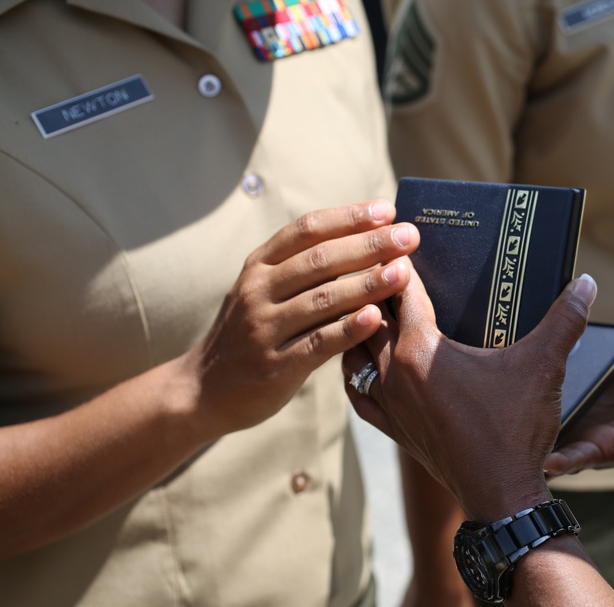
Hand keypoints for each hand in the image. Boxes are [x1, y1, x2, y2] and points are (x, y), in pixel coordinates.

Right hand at [183, 200, 418, 439]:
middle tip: (409, 236)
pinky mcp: (274, 366)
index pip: (307, 229)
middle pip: (320, 260)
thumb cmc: (251, 334)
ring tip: (403, 272)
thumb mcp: (264, 291)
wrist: (204, 390)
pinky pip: (317, 343)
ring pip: (322, 299)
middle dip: (369, 245)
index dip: (349, 217)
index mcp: (259, 265)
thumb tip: (364, 240)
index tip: (387, 210)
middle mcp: (258, 291)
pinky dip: (349, 329)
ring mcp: (263, 328)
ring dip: (367, 283)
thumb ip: (302, 268)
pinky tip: (377, 317)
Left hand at [344, 272, 595, 520]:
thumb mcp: (544, 367)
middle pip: (369, 313)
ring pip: (355, 351)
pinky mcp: (392, 428)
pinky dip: (354, 371)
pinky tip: (362, 363)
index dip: (401, 258)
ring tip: (369, 305)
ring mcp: (389, 403)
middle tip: (382, 260)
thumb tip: (587, 282)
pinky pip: (356, 392)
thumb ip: (565, 319)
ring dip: (360, 325)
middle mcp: (394, 372)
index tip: (401, 235)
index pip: (401, 288)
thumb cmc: (518, 429)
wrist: (501, 495)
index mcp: (423, 349)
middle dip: (374, 284)